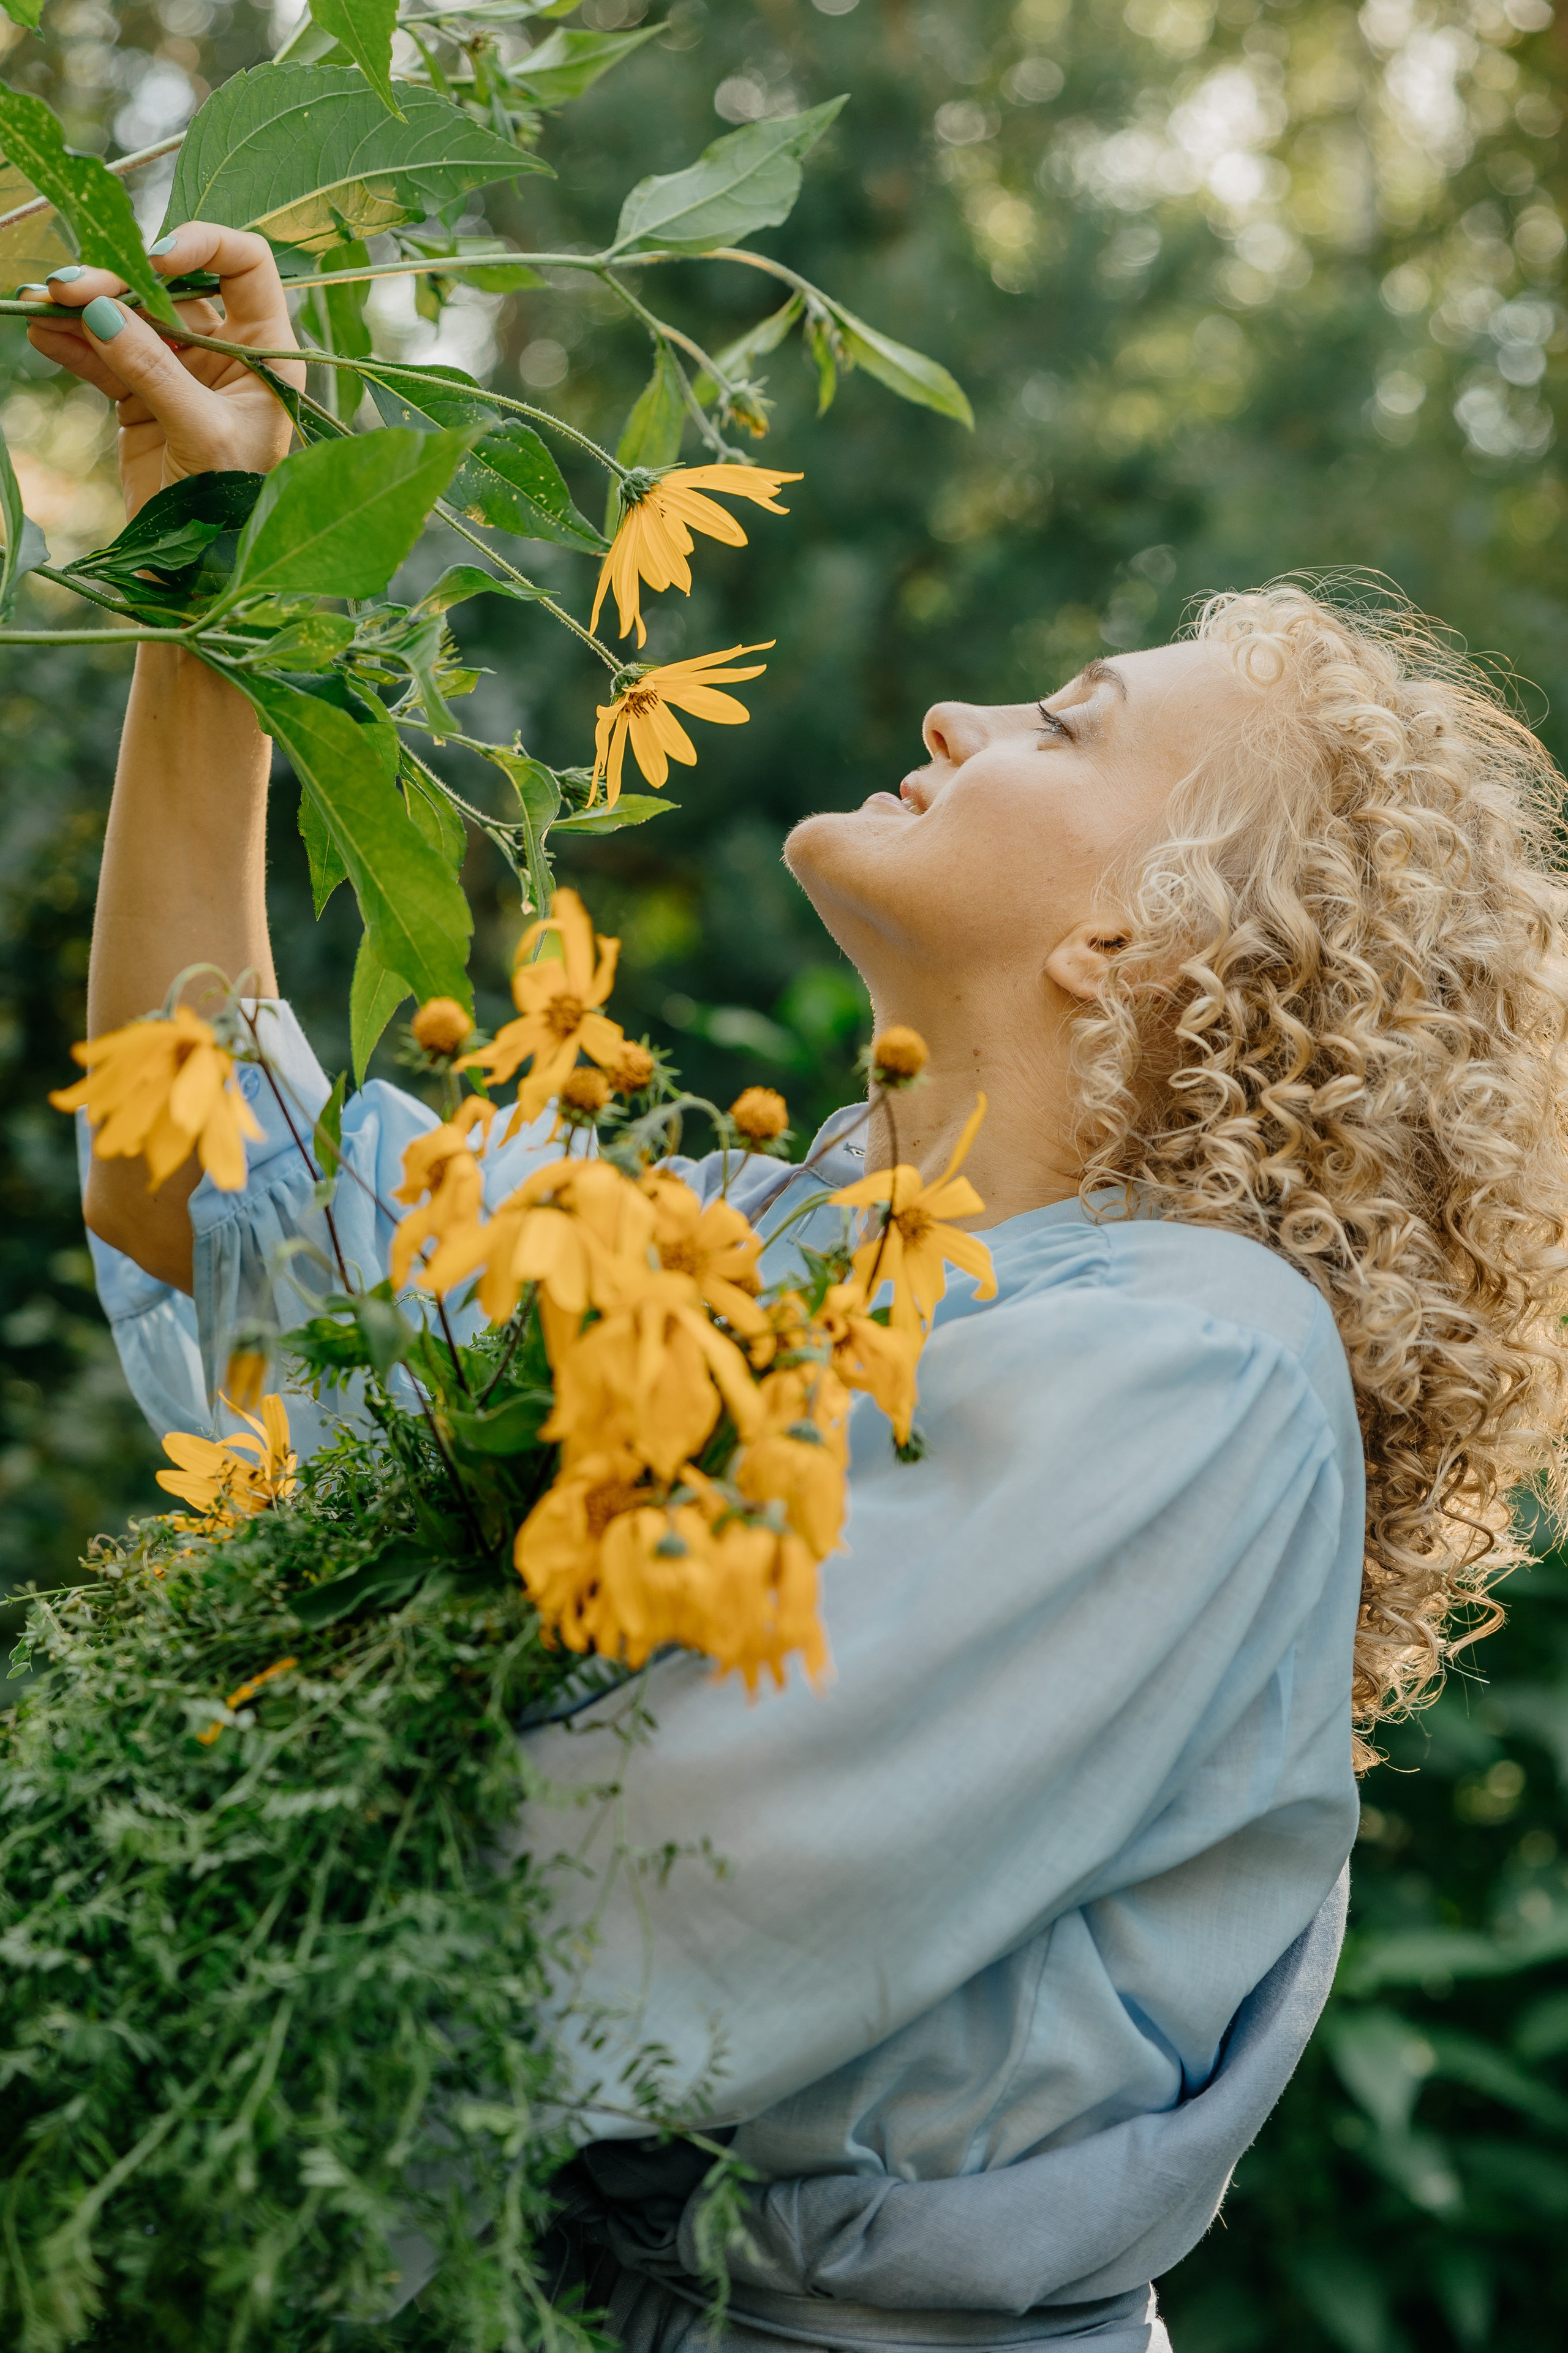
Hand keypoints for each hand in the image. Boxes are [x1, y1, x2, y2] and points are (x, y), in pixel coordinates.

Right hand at [24, 223, 306, 522]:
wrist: (204, 572)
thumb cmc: (231, 507)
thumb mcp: (203, 436)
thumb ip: (155, 372)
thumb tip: (101, 313)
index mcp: (268, 352)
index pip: (245, 265)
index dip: (203, 244)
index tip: (153, 258)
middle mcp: (228, 352)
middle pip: (168, 288)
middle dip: (117, 283)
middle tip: (67, 288)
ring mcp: (182, 372)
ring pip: (129, 319)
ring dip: (83, 308)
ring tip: (39, 303)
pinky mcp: (143, 398)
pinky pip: (104, 357)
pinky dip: (73, 344)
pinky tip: (43, 333)